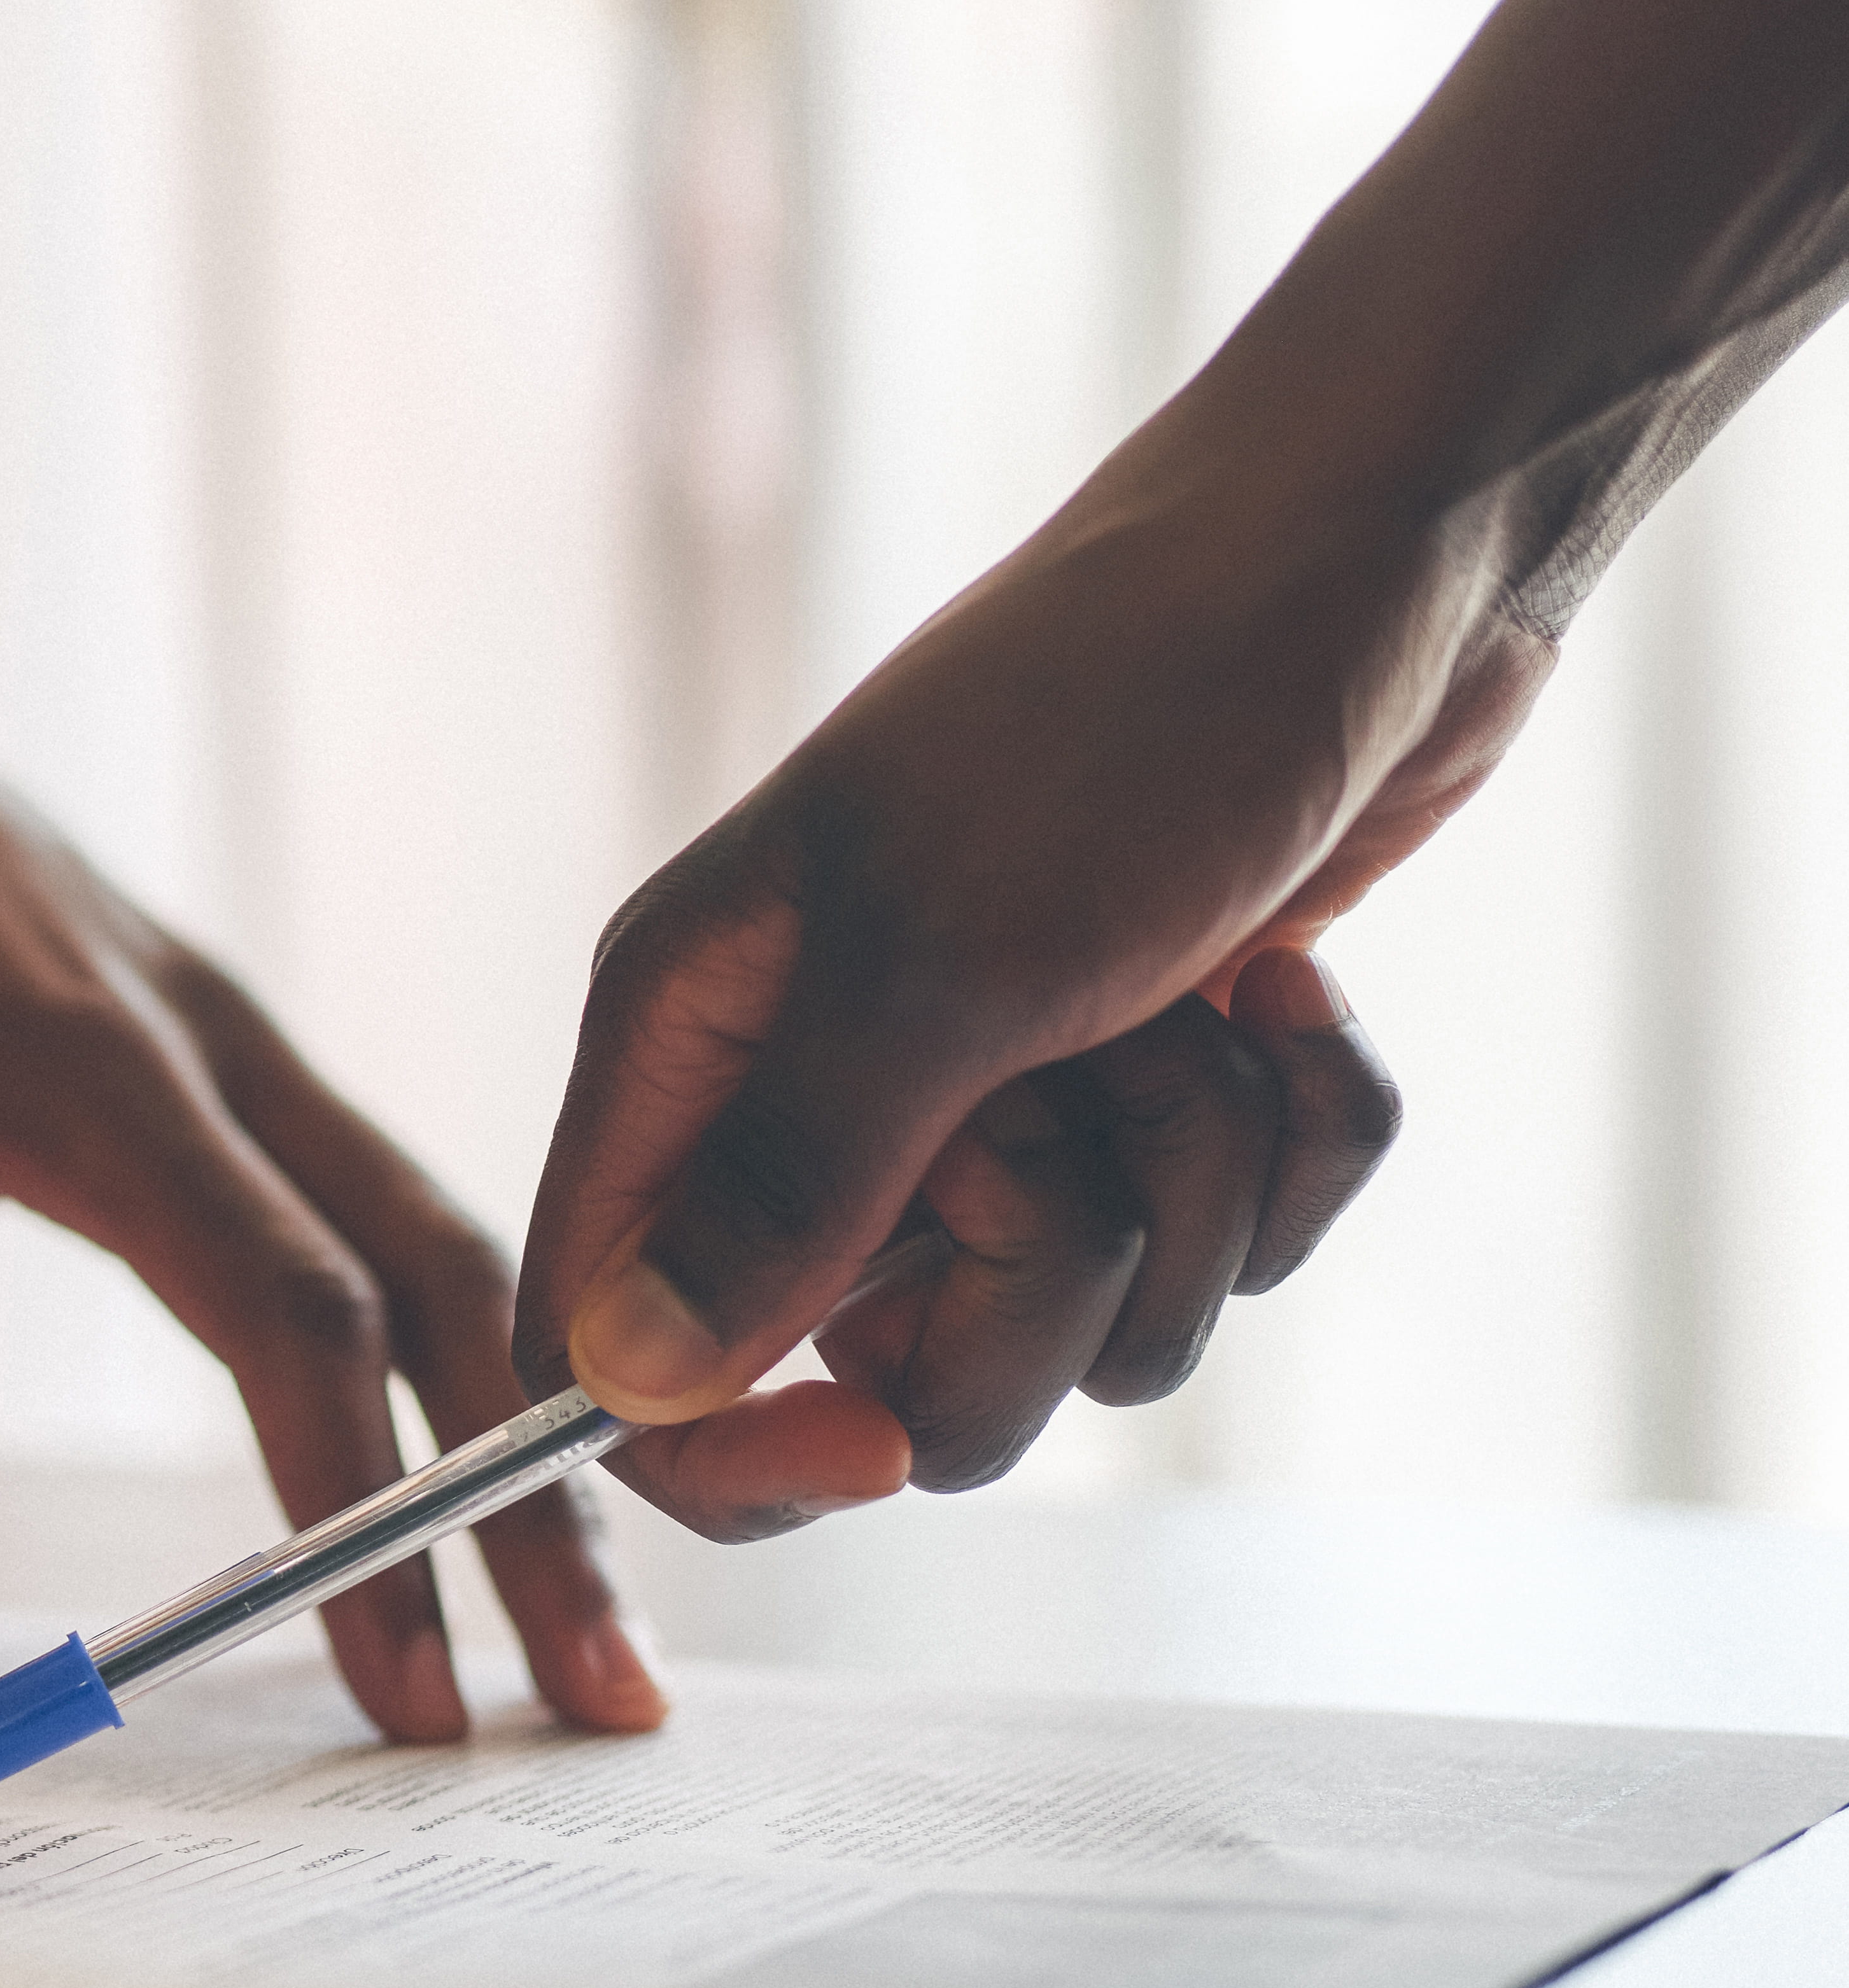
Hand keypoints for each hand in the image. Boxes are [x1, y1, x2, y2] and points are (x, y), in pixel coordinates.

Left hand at [0, 619, 663, 1741]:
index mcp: (84, 1065)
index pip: (284, 1301)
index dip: (358, 1496)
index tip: (405, 1678)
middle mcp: (210, 1043)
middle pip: (433, 1280)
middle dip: (526, 1500)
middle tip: (602, 1702)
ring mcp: (251, 1040)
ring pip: (451, 1242)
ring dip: (531, 1434)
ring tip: (592, 1632)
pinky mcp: (256, 1058)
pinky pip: (398, 1204)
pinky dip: (473, 1344)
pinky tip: (516, 1476)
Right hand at [516, 436, 1544, 1534]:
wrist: (1377, 546)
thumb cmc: (1121, 709)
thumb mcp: (934, 959)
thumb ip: (781, 1188)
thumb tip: (623, 1381)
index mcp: (695, 1042)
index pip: (611, 1338)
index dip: (723, 1439)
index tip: (874, 1440)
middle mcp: (820, 1088)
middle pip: (885, 1374)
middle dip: (1036, 1291)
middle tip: (1076, 1125)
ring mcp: (994, 1096)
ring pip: (1083, 1329)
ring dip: (1190, 1197)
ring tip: (1194, 1017)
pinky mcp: (1151, 1089)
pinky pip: (1231, 1247)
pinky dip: (1294, 1143)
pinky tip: (1279, 997)